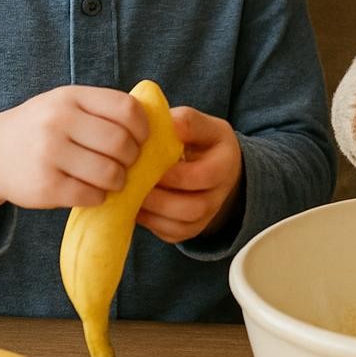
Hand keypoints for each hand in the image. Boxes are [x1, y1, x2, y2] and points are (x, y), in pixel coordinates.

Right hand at [0, 86, 148, 219]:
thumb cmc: (43, 127)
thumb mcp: (67, 104)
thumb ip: (103, 109)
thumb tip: (155, 124)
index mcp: (71, 97)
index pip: (126, 109)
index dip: (143, 127)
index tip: (141, 139)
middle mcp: (58, 121)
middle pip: (120, 143)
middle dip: (132, 158)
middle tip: (126, 163)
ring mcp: (49, 154)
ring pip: (109, 173)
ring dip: (119, 181)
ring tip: (112, 179)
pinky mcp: (43, 186)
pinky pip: (89, 195)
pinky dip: (99, 197)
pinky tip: (92, 191)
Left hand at [135, 106, 242, 243]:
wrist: (216, 168)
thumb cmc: (204, 142)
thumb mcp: (203, 125)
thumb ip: (187, 122)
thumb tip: (168, 124)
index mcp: (225, 164)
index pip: (204, 176)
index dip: (174, 174)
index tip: (148, 162)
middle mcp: (220, 196)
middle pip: (193, 208)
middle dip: (160, 199)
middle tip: (133, 183)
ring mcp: (205, 217)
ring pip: (179, 226)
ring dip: (152, 212)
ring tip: (130, 195)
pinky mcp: (189, 230)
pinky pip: (169, 234)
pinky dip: (149, 222)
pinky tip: (134, 205)